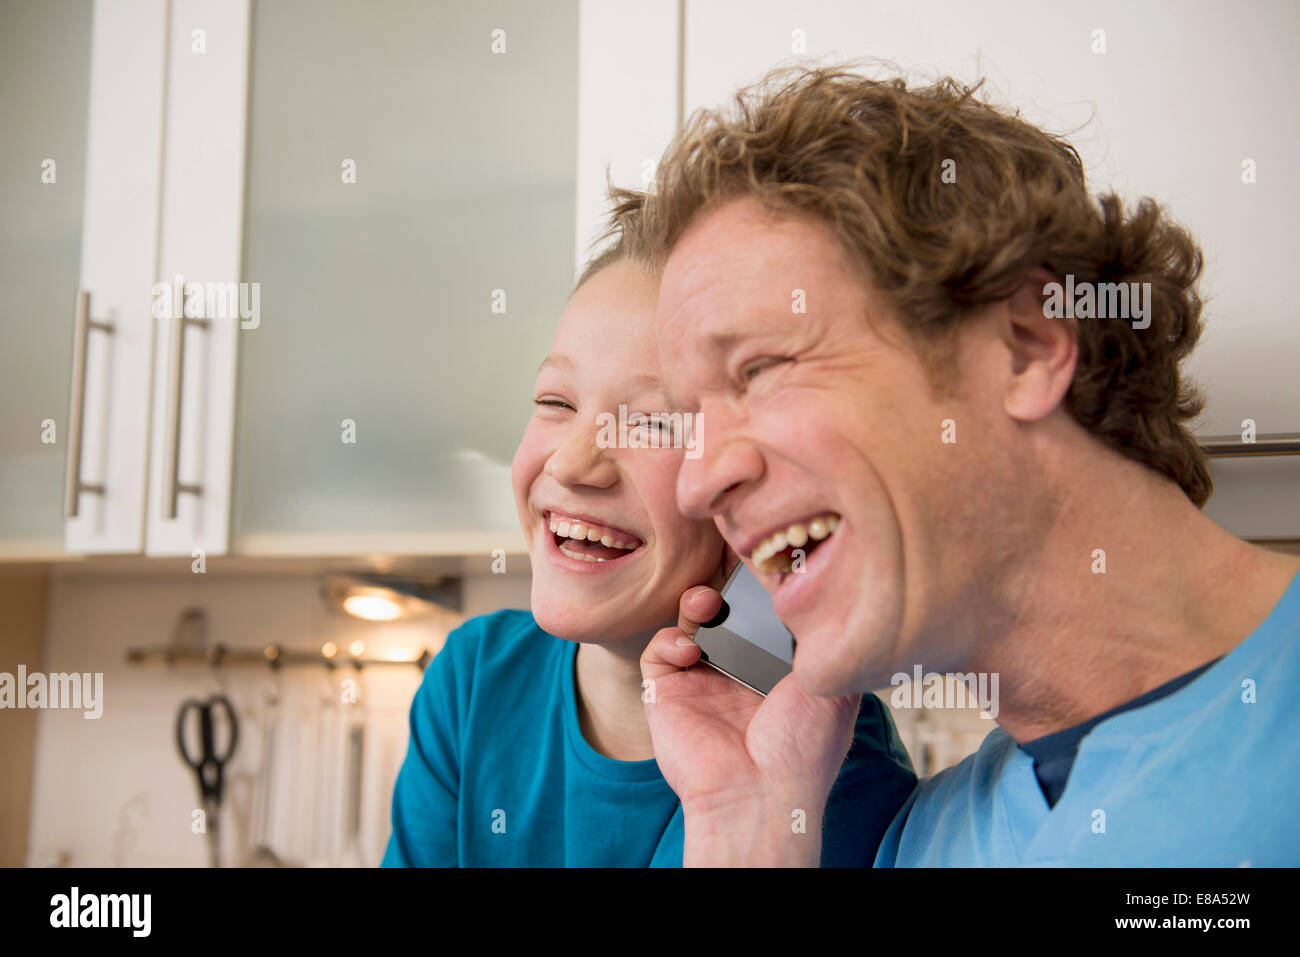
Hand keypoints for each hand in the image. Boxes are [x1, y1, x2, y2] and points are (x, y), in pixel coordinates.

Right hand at [641, 584, 859, 865]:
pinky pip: (659, 651)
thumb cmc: (802, 747)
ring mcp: (702, 681)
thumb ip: (825, 642)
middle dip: (726, 586)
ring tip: (706, 602)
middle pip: (727, 610)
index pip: (766, 614)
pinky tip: (689, 649)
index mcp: (778, 670)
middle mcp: (739, 672)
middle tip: (729, 571)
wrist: (758, 794)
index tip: (764, 562)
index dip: (763, 587)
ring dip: (696, 602)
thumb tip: (822, 600)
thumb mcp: (835, 688)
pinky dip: (670, 640)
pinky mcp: (667, 692)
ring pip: (691, 623)